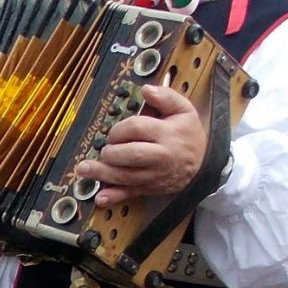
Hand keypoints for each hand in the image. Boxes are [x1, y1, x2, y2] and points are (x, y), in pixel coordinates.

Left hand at [73, 84, 208, 206]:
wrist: (204, 166)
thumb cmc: (189, 136)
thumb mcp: (184, 110)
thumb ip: (166, 97)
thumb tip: (146, 89)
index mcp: (165, 134)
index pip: (136, 129)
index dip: (120, 129)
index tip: (115, 131)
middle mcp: (159, 156)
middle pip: (128, 155)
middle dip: (110, 152)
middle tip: (105, 148)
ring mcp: (153, 175)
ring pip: (125, 176)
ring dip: (102, 174)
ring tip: (83, 169)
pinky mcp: (149, 188)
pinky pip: (130, 194)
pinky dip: (114, 197)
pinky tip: (100, 198)